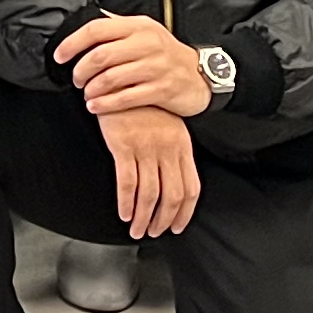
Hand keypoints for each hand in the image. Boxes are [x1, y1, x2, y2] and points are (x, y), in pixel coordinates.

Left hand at [56, 12, 211, 117]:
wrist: (200, 75)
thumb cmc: (165, 55)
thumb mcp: (145, 33)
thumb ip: (117, 28)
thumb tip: (85, 22)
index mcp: (138, 26)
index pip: (97, 29)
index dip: (73, 43)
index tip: (59, 56)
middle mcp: (147, 43)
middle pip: (101, 55)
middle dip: (81, 70)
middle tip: (76, 80)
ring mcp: (155, 67)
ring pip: (111, 78)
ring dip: (91, 89)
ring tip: (86, 95)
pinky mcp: (161, 89)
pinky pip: (125, 98)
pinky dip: (105, 104)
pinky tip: (95, 107)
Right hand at [96, 105, 200, 238]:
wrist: (121, 79)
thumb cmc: (143, 105)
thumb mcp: (168, 126)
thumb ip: (174, 152)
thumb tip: (173, 185)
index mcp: (182, 145)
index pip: (191, 188)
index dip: (184, 213)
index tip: (176, 226)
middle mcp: (168, 148)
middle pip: (172, 195)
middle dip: (163, 220)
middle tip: (153, 232)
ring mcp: (146, 147)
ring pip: (150, 194)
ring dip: (144, 217)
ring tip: (137, 230)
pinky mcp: (123, 145)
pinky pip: (127, 183)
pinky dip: (126, 203)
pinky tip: (124, 212)